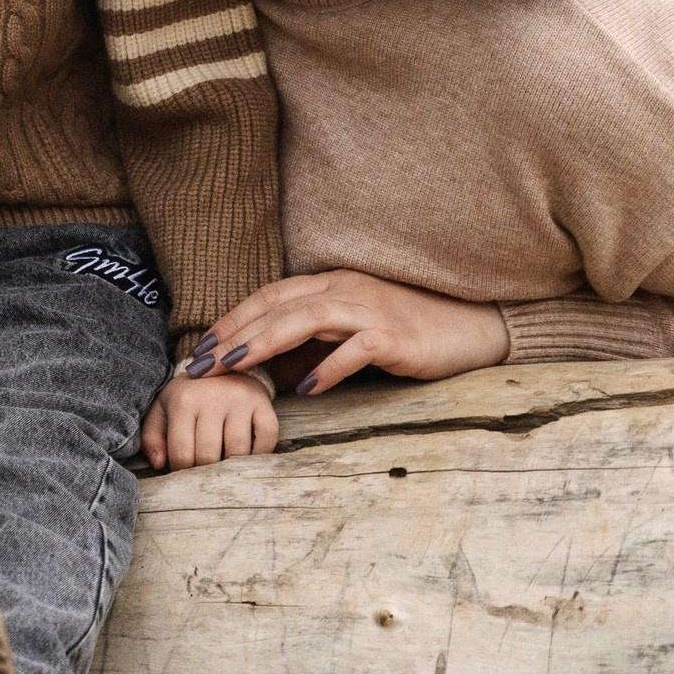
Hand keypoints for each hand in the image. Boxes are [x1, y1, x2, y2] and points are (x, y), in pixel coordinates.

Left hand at [140, 371, 279, 471]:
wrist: (221, 365)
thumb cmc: (188, 396)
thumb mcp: (162, 410)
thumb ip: (152, 437)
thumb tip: (160, 464)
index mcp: (184, 400)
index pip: (182, 454)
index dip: (182, 471)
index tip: (185, 468)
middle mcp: (213, 397)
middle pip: (209, 456)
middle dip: (205, 471)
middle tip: (204, 469)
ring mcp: (240, 400)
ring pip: (238, 452)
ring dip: (231, 466)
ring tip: (223, 462)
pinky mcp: (263, 403)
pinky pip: (267, 439)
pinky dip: (260, 454)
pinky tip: (247, 454)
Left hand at [188, 270, 510, 397]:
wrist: (473, 326)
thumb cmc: (410, 332)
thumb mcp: (354, 332)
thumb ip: (316, 342)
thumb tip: (273, 369)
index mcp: (332, 284)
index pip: (270, 296)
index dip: (232, 319)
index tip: (202, 347)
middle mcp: (345, 290)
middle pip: (277, 306)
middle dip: (234, 334)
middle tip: (200, 363)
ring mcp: (369, 310)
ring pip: (306, 320)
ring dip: (265, 343)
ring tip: (235, 367)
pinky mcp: (394, 336)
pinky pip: (355, 350)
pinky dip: (328, 368)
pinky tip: (306, 389)